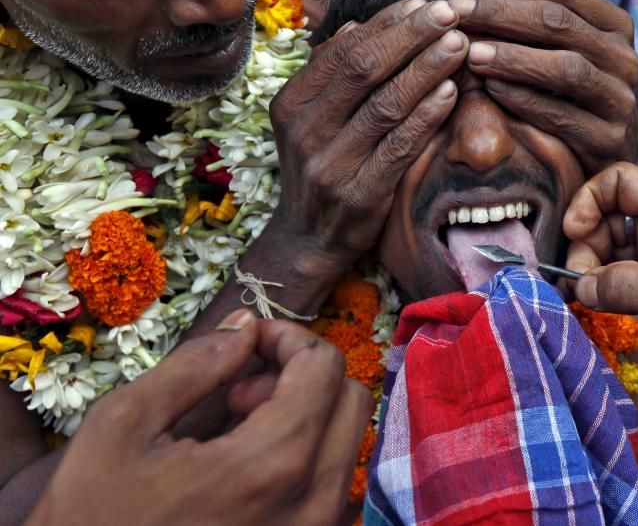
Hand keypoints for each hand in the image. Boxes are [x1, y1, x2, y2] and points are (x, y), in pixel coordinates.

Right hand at [27, 311, 370, 525]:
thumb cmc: (93, 515)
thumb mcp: (123, 425)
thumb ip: (195, 364)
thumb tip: (247, 324)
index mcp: (272, 464)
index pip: (324, 366)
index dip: (289, 337)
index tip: (251, 341)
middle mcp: (313, 503)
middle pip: (349, 399)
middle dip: (303, 375)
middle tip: (241, 388)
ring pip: (347, 441)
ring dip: (307, 415)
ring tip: (238, 428)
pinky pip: (333, 484)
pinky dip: (307, 456)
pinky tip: (251, 466)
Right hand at [266, 0, 465, 281]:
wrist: (307, 240)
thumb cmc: (320, 167)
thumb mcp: (309, 120)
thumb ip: (331, 75)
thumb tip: (356, 25)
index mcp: (291, 104)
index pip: (343, 51)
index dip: (385, 24)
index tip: (421, 3)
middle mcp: (306, 130)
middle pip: (364, 70)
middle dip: (411, 36)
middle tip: (448, 12)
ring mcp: (332, 163)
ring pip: (386, 104)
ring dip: (427, 69)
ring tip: (459, 44)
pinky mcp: (361, 193)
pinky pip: (400, 146)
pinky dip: (427, 114)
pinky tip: (450, 90)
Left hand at [455, 0, 637, 174]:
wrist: (605, 157)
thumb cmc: (576, 92)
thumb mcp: (572, 40)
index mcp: (615, 25)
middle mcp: (625, 58)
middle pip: (560, 24)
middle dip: (502, 17)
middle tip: (458, 15)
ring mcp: (622, 101)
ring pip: (566, 68)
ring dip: (514, 58)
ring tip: (471, 53)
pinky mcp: (610, 141)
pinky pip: (564, 117)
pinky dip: (524, 100)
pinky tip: (491, 90)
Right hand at [563, 162, 637, 394]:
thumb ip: (624, 287)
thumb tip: (579, 286)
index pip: (620, 181)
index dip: (589, 199)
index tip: (573, 233)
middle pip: (610, 216)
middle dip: (587, 243)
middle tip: (580, 281)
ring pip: (614, 248)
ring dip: (594, 268)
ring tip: (584, 297)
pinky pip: (625, 276)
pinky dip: (607, 287)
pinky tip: (596, 305)